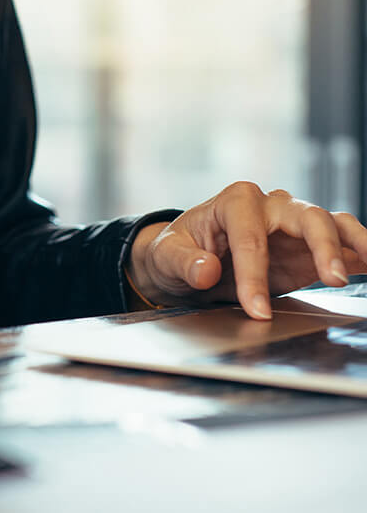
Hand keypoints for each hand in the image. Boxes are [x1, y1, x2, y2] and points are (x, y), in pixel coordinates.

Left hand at [127, 182, 366, 319]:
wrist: (189, 259)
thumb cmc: (177, 251)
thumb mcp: (165, 256)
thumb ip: (184, 262)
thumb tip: (205, 269)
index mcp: (234, 202)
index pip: (250, 237)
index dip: (254, 274)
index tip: (256, 309)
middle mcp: (270, 206)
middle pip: (306, 217)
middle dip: (321, 246)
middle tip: (331, 279)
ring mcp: (294, 225)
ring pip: (333, 224)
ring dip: (353, 244)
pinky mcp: (311, 248)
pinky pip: (344, 243)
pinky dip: (362, 253)